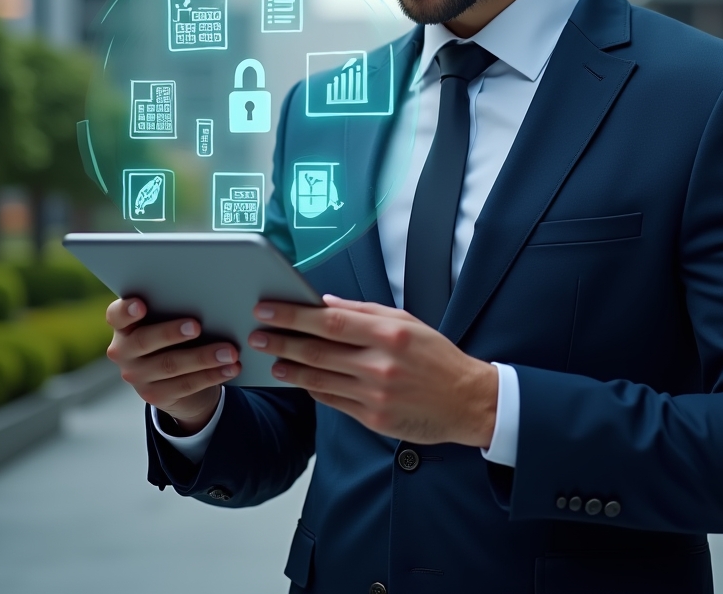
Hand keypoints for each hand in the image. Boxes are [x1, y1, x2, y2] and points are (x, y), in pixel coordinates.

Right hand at [105, 297, 240, 433]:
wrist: (177, 375)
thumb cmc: (176, 333)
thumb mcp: (170, 319)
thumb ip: (176, 308)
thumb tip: (209, 296)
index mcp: (125, 325)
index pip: (116, 315)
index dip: (126, 311)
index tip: (141, 305)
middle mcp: (124, 351)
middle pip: (143, 340)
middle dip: (170, 333)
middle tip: (197, 326)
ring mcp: (137, 376)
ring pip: (170, 365)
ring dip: (203, 358)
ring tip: (230, 352)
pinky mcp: (155, 395)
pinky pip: (186, 385)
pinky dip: (212, 375)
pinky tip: (231, 368)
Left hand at [248, 295, 496, 446]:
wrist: (466, 400)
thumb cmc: (437, 357)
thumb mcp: (407, 322)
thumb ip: (365, 312)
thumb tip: (325, 304)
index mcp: (388, 334)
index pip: (329, 322)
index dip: (293, 316)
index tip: (268, 310)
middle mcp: (379, 364)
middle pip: (317, 351)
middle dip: (281, 342)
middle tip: (256, 335)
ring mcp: (374, 394)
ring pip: (319, 379)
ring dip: (290, 369)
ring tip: (272, 359)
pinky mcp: (372, 418)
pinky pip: (332, 401)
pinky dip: (312, 389)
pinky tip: (301, 380)